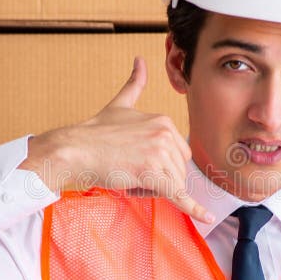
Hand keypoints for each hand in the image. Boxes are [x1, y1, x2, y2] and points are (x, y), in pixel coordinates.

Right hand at [20, 57, 213, 223]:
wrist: (74, 150)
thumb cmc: (94, 132)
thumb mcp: (120, 105)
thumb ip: (135, 84)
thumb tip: (140, 61)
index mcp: (164, 121)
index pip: (178, 155)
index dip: (159, 165)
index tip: (135, 162)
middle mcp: (166, 135)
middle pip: (177, 171)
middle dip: (157, 179)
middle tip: (128, 172)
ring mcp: (160, 155)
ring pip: (171, 186)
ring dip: (151, 190)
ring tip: (127, 178)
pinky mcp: (154, 175)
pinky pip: (178, 196)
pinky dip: (193, 209)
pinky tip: (206, 218)